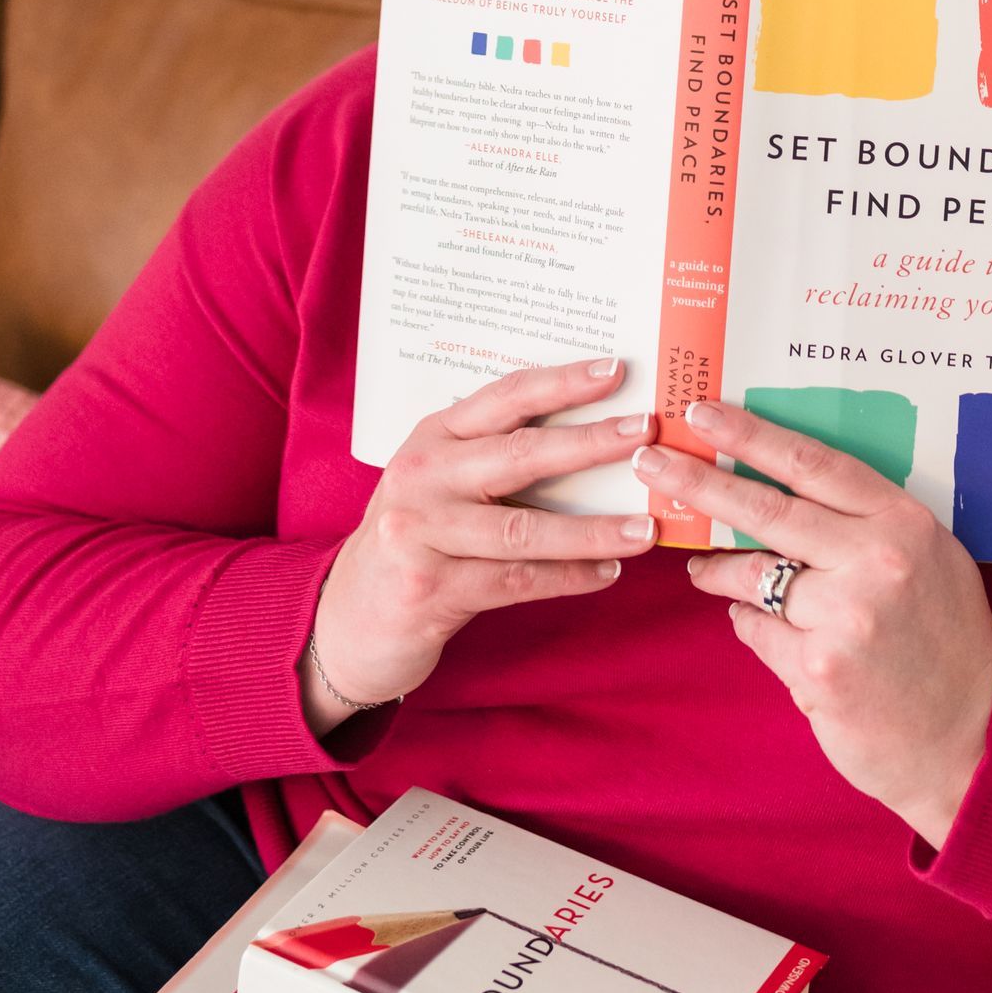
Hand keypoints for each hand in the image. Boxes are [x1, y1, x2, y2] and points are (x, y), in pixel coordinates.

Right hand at [305, 357, 656, 735]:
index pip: (503, 398)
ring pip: (524, 527)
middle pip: (519, 454)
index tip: (616, 370)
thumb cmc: (414, 541)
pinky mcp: (429, 589)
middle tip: (645, 432)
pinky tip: (606, 574)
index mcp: (431, 438)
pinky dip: (566, 577)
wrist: (346, 622)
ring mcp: (421, 533)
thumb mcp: (440, 484)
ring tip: (645, 530)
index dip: (561, 382)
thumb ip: (494, 459)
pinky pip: (515, 580)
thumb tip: (594, 438)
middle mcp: (422, 477)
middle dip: (590, 442)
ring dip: (592, 529)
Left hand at [633, 399, 991, 849]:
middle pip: (766, 508)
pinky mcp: (819, 668)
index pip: (813, 464)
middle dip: (698, 480)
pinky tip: (760, 627)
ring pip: (751, 576)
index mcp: (903, 523)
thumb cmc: (945, 641)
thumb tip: (787, 485)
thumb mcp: (929, 560)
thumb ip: (867, 523)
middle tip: (651, 462)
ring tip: (701, 569)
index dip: (752, 434)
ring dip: (717, 571)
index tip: (705, 413)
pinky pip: (756, 630)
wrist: (972, 735)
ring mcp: (846, 617)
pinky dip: (749, 625)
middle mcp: (876, 561)